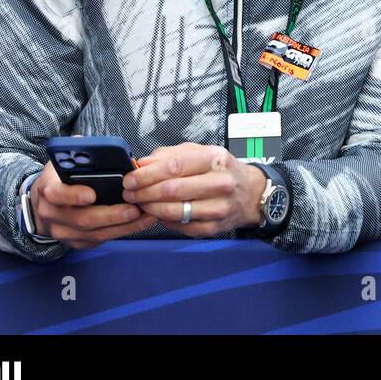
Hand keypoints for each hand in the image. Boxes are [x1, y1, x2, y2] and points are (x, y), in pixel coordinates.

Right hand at [28, 160, 155, 249]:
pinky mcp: (76, 242)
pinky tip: (140, 222)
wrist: (44, 205)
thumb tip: (87, 143)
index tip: (92, 194)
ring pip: (94, 233)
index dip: (73, 195)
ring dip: (123, 226)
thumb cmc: (61, 179)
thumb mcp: (63, 163)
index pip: (57, 194)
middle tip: (134, 209)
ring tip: (146, 216)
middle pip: (82, 219)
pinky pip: (101, 240)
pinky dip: (122, 231)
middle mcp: (52, 215)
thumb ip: (76, 154)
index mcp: (48, 190)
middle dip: (111, 215)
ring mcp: (63, 232)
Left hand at [123, 142, 267, 236]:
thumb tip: (142, 164)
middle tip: (130, 193)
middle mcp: (221, 182)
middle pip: (172, 190)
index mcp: (215, 159)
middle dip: (143, 192)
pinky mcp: (214, 227)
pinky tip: (159, 214)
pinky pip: (181, 227)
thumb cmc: (221, 171)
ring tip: (140, 203)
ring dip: (150, 208)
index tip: (130, 178)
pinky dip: (164, 221)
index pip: (174, 166)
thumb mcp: (200, 152)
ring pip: (174, 211)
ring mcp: (219, 207)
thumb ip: (170, 155)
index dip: (146, 174)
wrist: (250, 193)